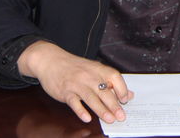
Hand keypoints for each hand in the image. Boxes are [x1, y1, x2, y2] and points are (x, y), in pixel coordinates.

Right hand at [17, 41, 133, 123]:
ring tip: (109, 119)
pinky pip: (74, 102)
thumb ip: (110, 82)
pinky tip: (87, 118)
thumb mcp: (94, 70)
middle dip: (114, 105)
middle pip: (104, 90)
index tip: (125, 100)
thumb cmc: (74, 67)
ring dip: (101, 110)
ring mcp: (76, 83)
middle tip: (121, 116)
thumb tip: (128, 95)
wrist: (51, 60)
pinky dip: (80, 110)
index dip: (122, 88)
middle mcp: (89, 75)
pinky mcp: (65, 91)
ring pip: (91, 98)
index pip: (114, 77)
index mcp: (98, 69)